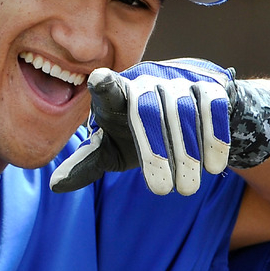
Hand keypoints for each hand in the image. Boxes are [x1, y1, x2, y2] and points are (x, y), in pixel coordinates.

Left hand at [50, 58, 234, 195]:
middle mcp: (145, 80)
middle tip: (161, 191)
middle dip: (156, 152)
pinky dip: (213, 136)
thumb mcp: (115, 147)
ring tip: (186, 189)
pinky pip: (211, 106)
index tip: (99, 81)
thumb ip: (89, 162)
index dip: (105, 84)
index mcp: (117, 95)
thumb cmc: (141, 130)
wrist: (189, 108)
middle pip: (147, 110)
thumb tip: (55, 185)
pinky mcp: (207, 83)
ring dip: (186, 153)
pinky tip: (214, 167)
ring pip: (182, 110)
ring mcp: (177, 79)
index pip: (108, 87)